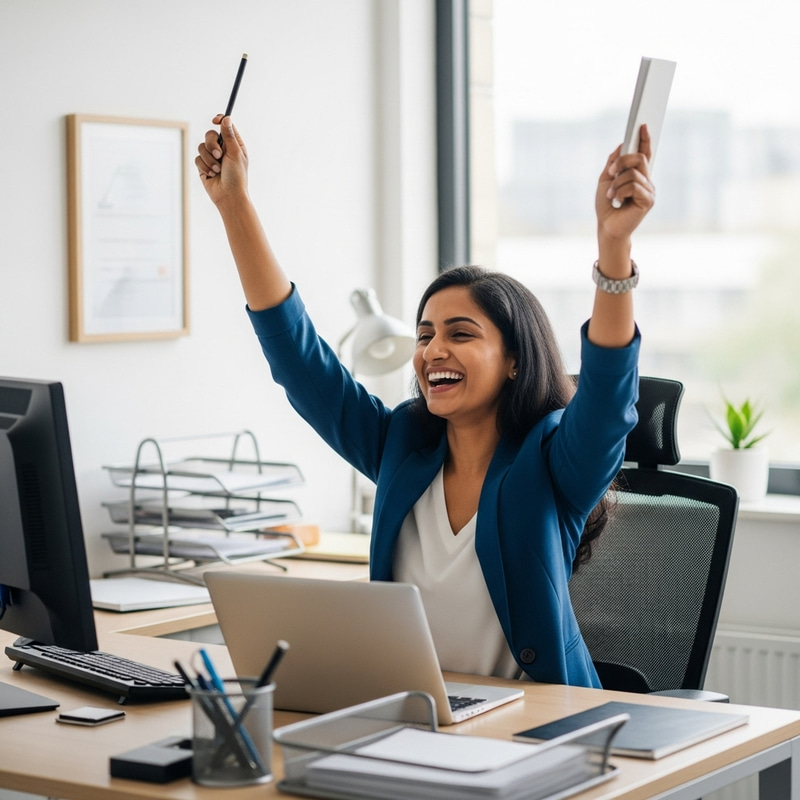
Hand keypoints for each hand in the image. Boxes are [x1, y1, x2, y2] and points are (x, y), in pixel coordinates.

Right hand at [195, 114, 248, 205]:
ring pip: (201, 147)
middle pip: (210, 134)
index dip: (219, 120)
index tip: (215, 120)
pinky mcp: (203, 166)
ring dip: (209, 159)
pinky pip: (197, 158)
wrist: (228, 196)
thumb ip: (229, 135)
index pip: (225, 126)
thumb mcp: (235, 153)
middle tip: (219, 155)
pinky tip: (211, 175)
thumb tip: (226, 118)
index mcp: (234, 145)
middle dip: (212, 144)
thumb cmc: (236, 176)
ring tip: (217, 170)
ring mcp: (212, 157)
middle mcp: (222, 149)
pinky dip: (204, 166)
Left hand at [595, 124, 654, 243]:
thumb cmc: (606, 206)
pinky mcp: (648, 200)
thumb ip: (613, 162)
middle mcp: (646, 180)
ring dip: (617, 183)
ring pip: (634, 173)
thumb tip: (622, 144)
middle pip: (640, 158)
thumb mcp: (605, 180)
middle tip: (610, 171)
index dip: (645, 139)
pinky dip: (621, 192)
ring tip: (611, 195)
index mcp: (637, 175)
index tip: (642, 124)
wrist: (607, 227)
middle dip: (622, 162)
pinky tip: (617, 201)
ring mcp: (649, 190)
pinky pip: (634, 186)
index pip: (644, 153)